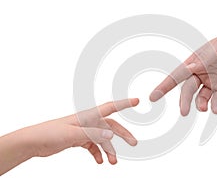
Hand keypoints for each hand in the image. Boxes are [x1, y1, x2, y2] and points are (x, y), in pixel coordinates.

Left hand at [23, 98, 138, 164]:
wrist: (33, 142)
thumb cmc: (49, 133)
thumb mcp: (72, 134)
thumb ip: (92, 134)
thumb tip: (112, 135)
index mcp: (87, 116)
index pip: (110, 107)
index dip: (124, 103)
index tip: (137, 101)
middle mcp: (88, 122)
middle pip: (110, 127)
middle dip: (123, 134)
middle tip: (134, 142)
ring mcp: (84, 131)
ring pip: (102, 139)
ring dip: (109, 149)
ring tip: (113, 161)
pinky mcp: (78, 140)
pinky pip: (93, 146)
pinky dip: (98, 153)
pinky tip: (99, 161)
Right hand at [150, 27, 216, 114]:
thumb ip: (204, 59)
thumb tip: (188, 67)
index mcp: (195, 62)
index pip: (177, 75)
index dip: (164, 86)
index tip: (153, 97)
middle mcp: (201, 73)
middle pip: (188, 90)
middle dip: (184, 101)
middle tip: (184, 112)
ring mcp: (213, 81)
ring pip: (201, 97)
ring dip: (200, 104)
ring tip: (204, 109)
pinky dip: (215, 105)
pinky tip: (215, 109)